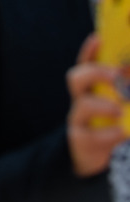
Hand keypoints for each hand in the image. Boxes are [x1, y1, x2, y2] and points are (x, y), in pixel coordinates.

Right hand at [69, 34, 126, 176]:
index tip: (99, 38)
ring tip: (118, 109)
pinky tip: (122, 133)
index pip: (87, 64)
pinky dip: (110, 134)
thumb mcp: (122, 107)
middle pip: (76, 78)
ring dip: (101, 104)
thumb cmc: (112, 129)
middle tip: (117, 75)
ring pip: (81, 105)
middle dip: (95, 72)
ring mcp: (79, 122)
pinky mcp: (82, 143)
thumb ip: (126, 92)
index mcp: (94, 90)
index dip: (90, 51)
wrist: (95, 164)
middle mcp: (83, 101)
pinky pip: (92, 135)